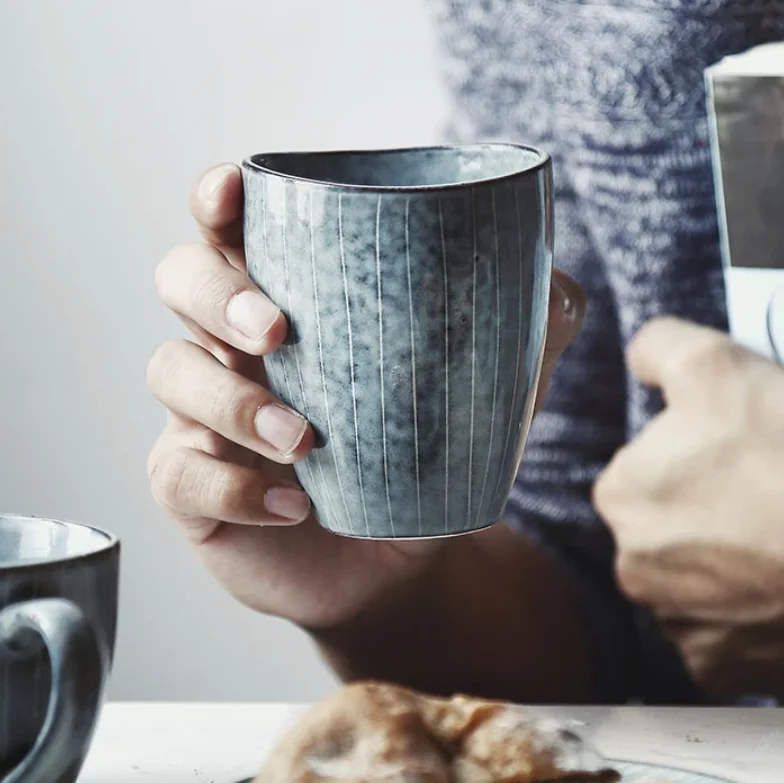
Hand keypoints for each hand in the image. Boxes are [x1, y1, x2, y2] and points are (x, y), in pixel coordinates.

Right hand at [147, 163, 585, 630]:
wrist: (395, 565)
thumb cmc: (420, 468)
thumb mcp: (470, 404)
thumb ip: (513, 343)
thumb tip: (559, 285)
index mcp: (290, 304)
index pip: (233, 232)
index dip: (219, 201)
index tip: (232, 192)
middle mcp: (233, 348)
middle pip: (179, 280)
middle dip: (217, 292)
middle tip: (279, 331)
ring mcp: (202, 418)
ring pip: (171, 371)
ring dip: (234, 401)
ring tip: (305, 440)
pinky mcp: (192, 487)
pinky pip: (180, 476)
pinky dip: (233, 488)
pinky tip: (293, 506)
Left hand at [594, 317, 783, 697]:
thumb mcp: (717, 369)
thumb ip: (660, 349)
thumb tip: (641, 356)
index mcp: (621, 495)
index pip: (648, 466)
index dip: (697, 454)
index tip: (740, 456)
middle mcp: (632, 565)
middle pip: (672, 524)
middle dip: (711, 510)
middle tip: (770, 496)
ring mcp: (677, 623)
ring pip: (699, 576)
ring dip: (731, 562)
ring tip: (780, 539)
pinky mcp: (720, 666)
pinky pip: (727, 629)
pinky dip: (750, 611)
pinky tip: (781, 587)